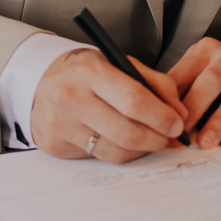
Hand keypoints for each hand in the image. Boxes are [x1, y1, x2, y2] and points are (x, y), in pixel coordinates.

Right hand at [29, 48, 189, 162]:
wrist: (41, 82)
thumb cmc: (85, 72)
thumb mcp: (117, 62)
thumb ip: (153, 82)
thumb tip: (179, 112)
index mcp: (90, 71)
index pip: (133, 100)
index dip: (161, 116)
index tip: (177, 123)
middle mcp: (71, 98)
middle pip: (126, 131)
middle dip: (157, 138)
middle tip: (170, 137)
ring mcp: (61, 125)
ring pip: (116, 150)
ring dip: (143, 149)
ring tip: (153, 140)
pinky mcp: (56, 145)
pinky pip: (101, 157)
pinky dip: (123, 154)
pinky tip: (131, 144)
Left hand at [169, 39, 220, 148]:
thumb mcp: (198, 74)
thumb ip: (179, 91)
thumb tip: (155, 119)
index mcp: (206, 50)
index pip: (186, 73)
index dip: (173, 101)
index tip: (162, 124)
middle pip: (213, 80)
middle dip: (196, 108)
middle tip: (182, 133)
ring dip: (220, 121)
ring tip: (206, 142)